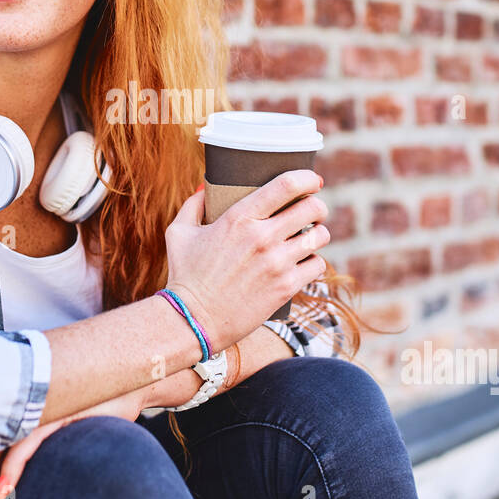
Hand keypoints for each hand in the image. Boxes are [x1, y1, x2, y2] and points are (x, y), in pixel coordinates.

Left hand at [0, 385, 146, 498]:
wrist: (120, 380)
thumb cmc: (80, 410)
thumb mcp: (42, 428)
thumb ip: (16, 445)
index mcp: (0, 415)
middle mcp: (7, 411)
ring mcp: (27, 411)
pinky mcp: (51, 413)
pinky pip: (25, 444)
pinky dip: (11, 470)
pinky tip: (1, 494)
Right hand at [164, 169, 329, 352]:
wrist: (192, 320)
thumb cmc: (184, 276)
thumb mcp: (178, 233)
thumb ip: (192, 206)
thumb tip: (206, 189)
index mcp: (238, 217)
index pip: (286, 185)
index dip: (307, 178)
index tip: (313, 181)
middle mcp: (261, 237)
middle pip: (311, 208)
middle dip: (317, 206)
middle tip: (313, 211)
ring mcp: (276, 263)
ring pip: (320, 236)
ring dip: (319, 234)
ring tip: (310, 237)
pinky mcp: (285, 287)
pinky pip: (317, 265)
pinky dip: (314, 262)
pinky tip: (305, 262)